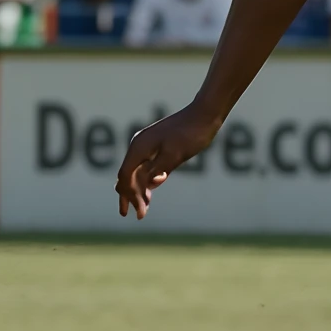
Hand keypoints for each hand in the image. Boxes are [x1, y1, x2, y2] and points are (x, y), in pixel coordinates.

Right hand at [115, 103, 222, 219]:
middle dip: (129, 195)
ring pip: (136, 172)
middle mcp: (139, 146)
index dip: (129, 195)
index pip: (125, 175)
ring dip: (138, 190)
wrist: (205, 115)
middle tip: (131, 215)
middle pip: (127, 175)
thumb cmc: (190, 133)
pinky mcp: (157, 147)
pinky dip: (147, 181)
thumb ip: (157, 169)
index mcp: (139, 146)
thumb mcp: (174, 155)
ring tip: (143, 209)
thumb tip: (145, 184)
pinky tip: (150, 192)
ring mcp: (148, 146)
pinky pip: (146, 167)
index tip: (139, 211)